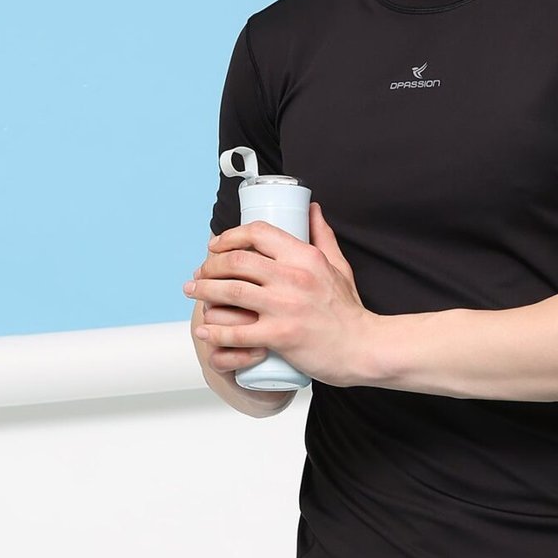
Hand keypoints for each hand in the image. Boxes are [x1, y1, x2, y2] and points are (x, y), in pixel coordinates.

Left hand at [185, 203, 376, 388]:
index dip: (229, 236)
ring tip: (193, 292)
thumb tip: (312, 209)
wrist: (363, 348)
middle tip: (200, 272)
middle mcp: (293, 277)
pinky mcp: (280, 336)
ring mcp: (285, 307)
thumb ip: (323, 236)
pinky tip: (204, 331)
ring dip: (204, 291)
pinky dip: (215, 332)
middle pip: (236, 261)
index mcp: (304, 256)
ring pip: (230, 291)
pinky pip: (237, 332)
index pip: (257, 233)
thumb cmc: (349, 311)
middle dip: (209, 265)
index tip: (215, 246)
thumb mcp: (339, 266)